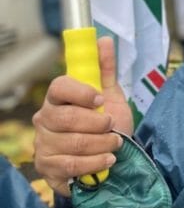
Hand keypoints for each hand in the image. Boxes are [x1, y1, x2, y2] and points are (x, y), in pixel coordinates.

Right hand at [33, 37, 133, 196]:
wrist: (108, 157)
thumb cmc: (105, 124)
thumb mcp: (111, 96)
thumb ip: (106, 70)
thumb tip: (105, 40)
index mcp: (58, 98)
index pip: (59, 87)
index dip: (81, 92)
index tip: (101, 98)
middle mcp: (44, 119)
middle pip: (67, 118)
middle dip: (97, 123)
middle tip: (112, 125)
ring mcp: (43, 144)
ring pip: (73, 143)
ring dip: (102, 144)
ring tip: (116, 143)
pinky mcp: (47, 168)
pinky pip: (71, 165)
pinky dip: (95, 163)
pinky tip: (108, 160)